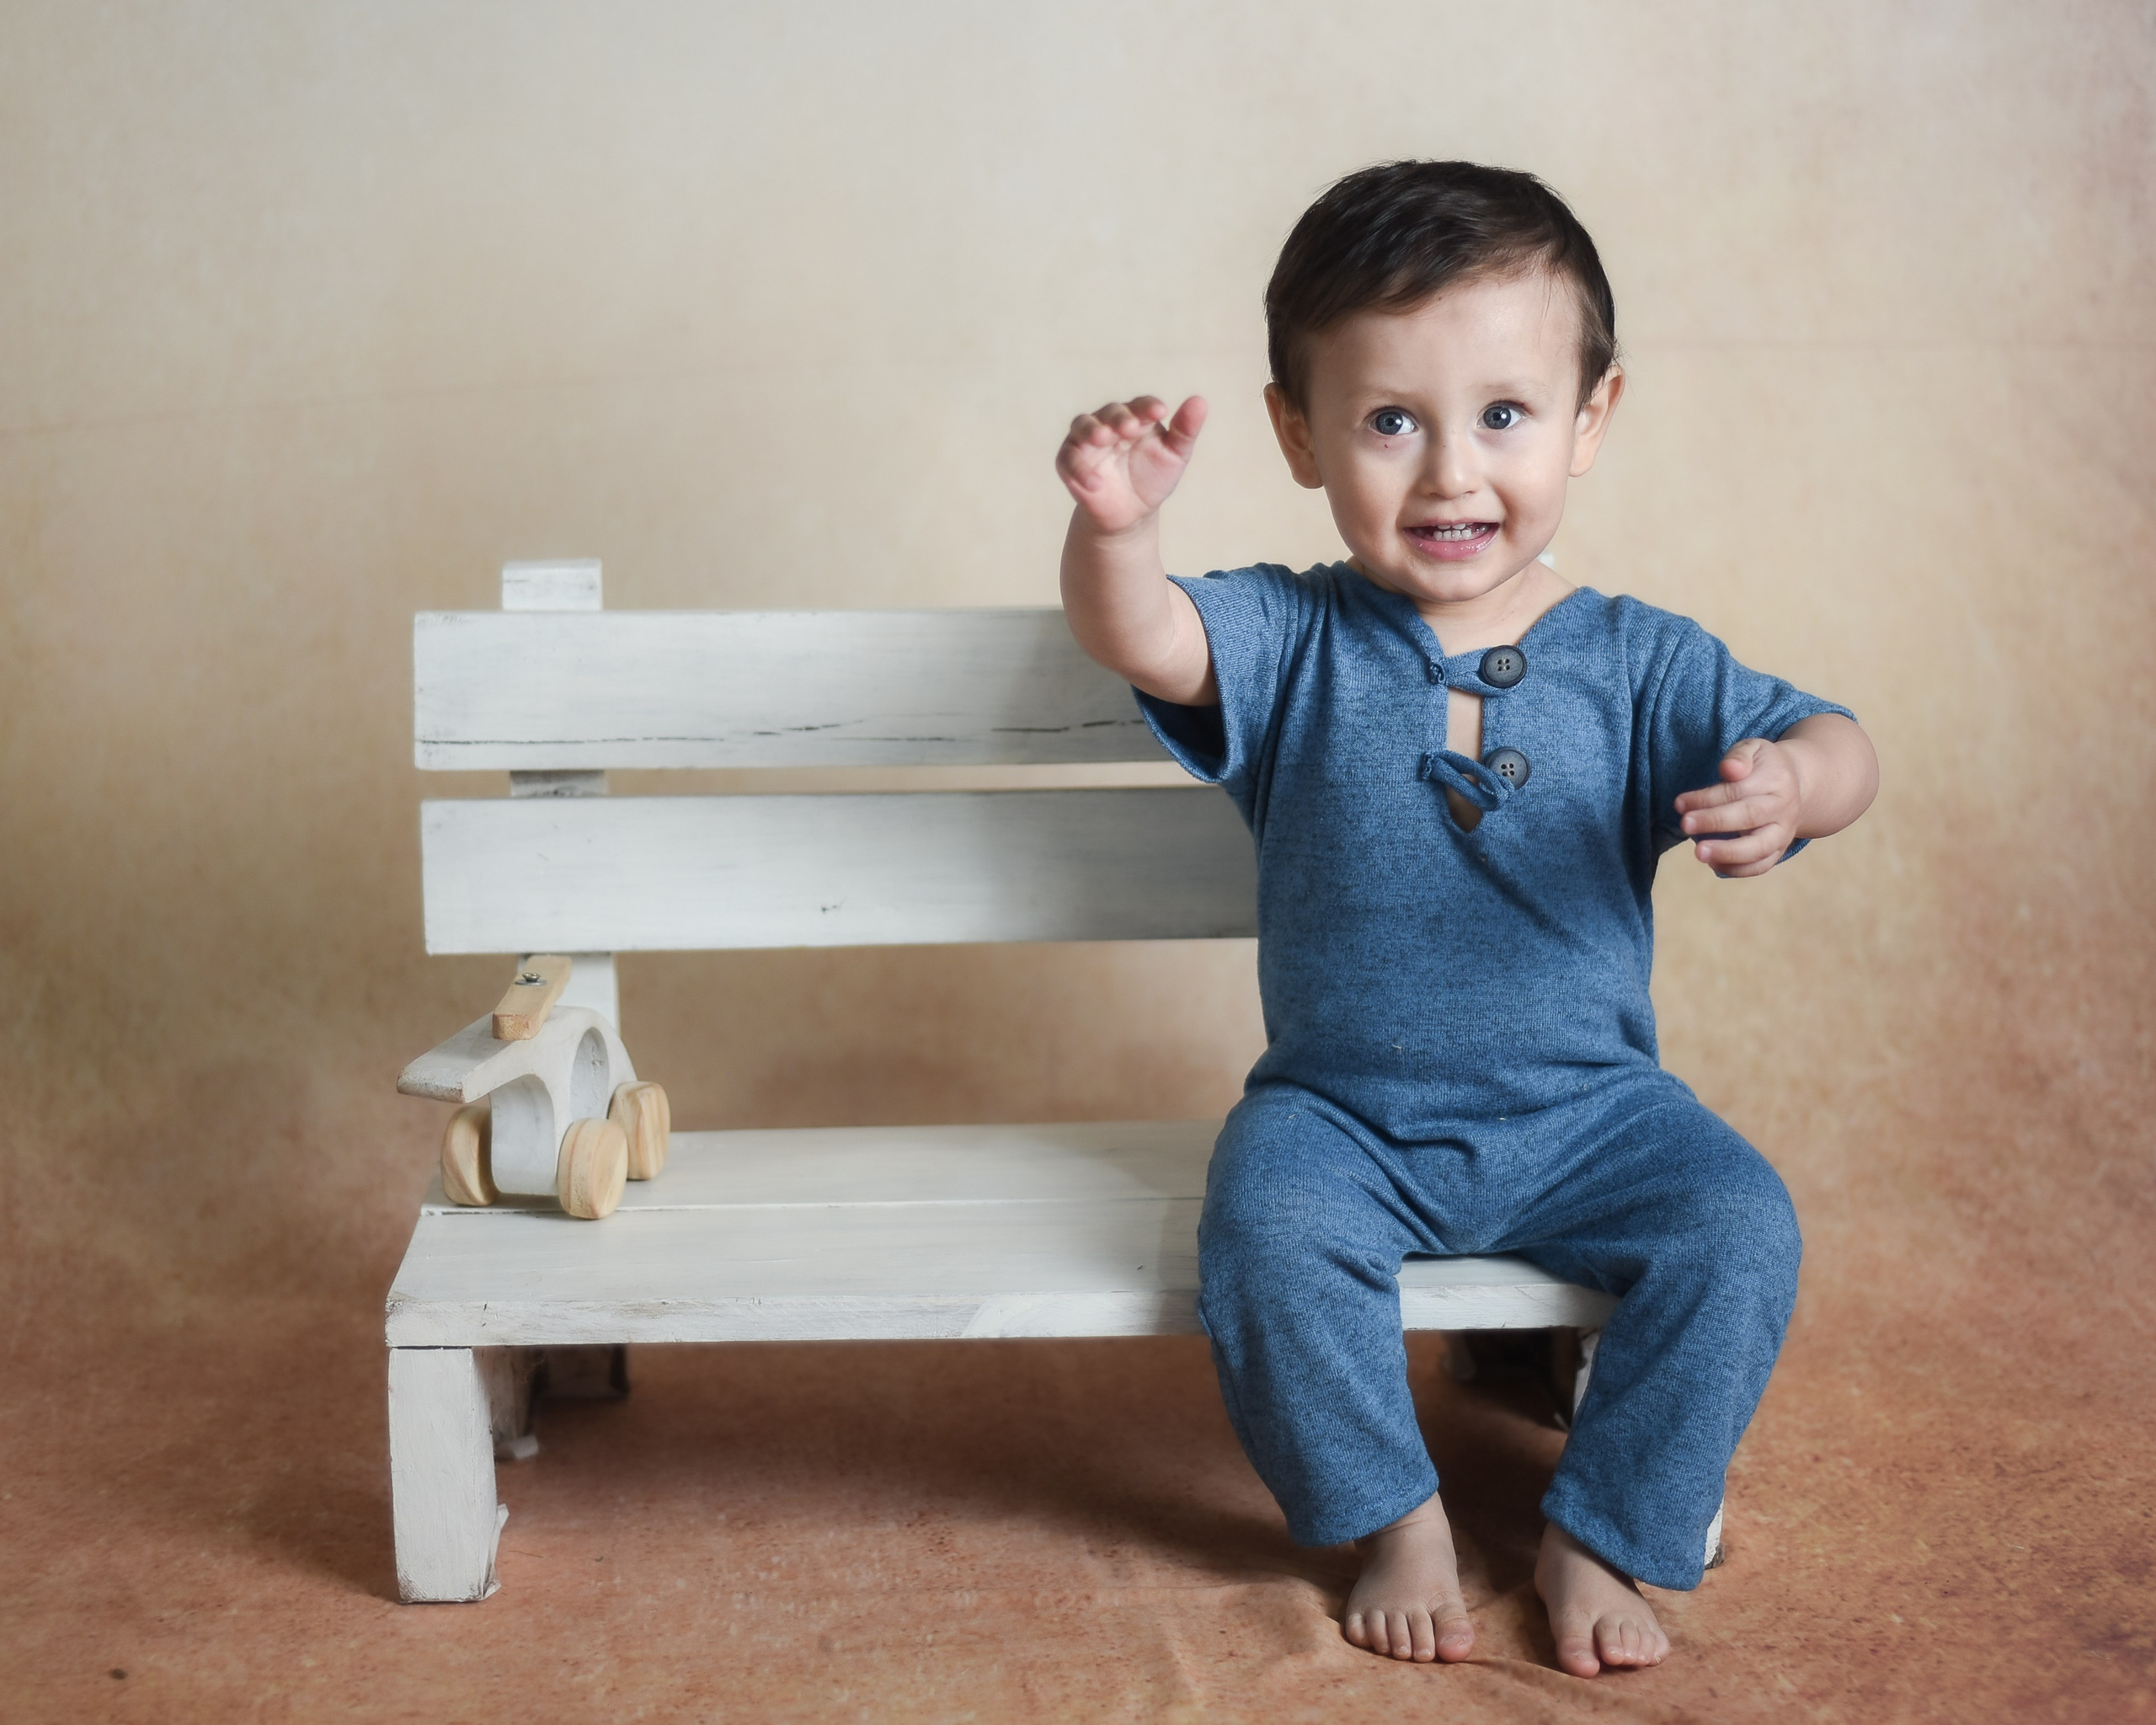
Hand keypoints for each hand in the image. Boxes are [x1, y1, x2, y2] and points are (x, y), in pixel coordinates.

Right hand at [1056, 395, 1208, 534]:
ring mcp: (1086, 441)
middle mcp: (1109, 422)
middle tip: (1131, 428)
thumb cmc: (1152, 478)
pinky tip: (1095, 483)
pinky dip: (1079, 469)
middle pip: (1111, 411)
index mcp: (1136, 417)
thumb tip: (1200, 401)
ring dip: (1092, 430)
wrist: (1131, 514)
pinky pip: (1068, 459)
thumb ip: (1185, 430)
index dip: (1148, 407)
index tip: (1161, 412)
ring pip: (1082, 426)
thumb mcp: (1174, 456)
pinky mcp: (1069, 461)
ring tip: (1103, 439)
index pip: (1141, 405)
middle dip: (1119, 418)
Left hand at [1674, 738, 1803, 877]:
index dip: (1707, 797)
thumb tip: (1729, 769)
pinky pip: (1761, 866)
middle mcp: (1783, 809)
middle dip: (1714, 822)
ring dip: (1727, 853)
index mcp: (1776, 780)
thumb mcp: (1754, 749)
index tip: (1680, 803)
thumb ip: (1739, 755)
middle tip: (1685, 824)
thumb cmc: (1763, 766)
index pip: (1739, 790)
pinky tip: (1712, 863)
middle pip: (1749, 817)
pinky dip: (1737, 870)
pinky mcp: (1778, 850)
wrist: (1797, 784)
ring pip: (1759, 848)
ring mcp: (1783, 832)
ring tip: (1698, 853)